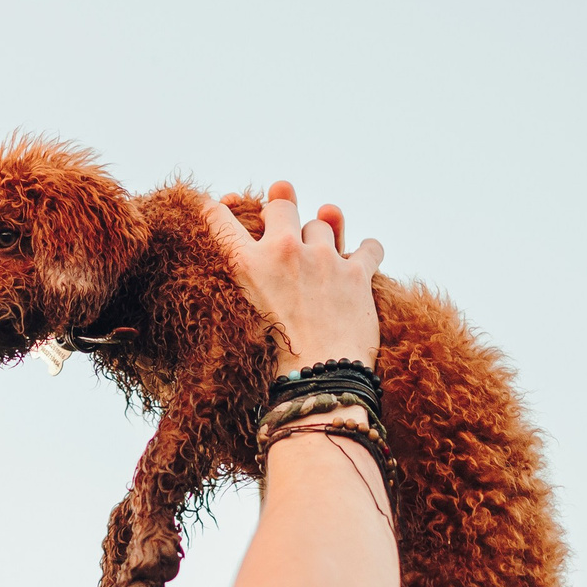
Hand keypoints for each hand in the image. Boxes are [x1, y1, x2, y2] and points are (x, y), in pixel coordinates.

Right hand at [204, 181, 383, 374]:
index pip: (221, 220)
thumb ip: (245, 278)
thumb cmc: (275, 358)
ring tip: (322, 261)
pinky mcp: (356, 273)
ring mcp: (322, 259)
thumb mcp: (240, 314)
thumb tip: (252, 257)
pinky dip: (368, 252)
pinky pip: (369, 246)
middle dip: (282, 213)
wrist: (318, 381)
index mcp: (246, 266)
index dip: (217, 209)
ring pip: (323, 223)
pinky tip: (363, 259)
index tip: (224, 206)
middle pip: (282, 206)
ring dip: (324, 238)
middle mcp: (283, 252)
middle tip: (284, 232)